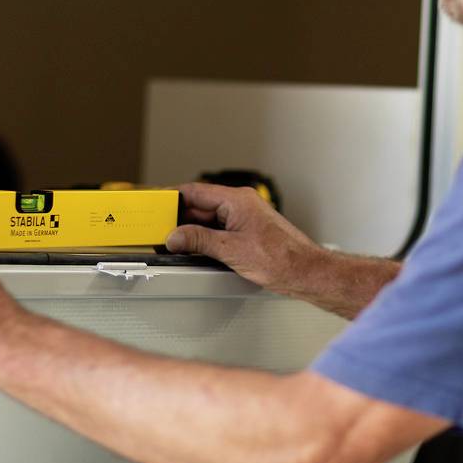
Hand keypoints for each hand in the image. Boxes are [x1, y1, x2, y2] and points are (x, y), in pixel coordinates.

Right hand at [165, 183, 323, 292]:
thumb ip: (199, 241)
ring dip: (193, 231)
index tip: (156, 208)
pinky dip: (206, 238)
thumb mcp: (230, 250)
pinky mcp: (248, 232)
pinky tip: (197, 251)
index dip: (172, 199)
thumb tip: (176, 236)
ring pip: (210, 219)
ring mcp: (245, 218)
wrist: (305, 271)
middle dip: (180, 220)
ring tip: (177, 245)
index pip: (195, 191)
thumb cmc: (281, 258)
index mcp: (237, 200)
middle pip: (200, 206)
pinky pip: (220, 229)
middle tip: (162, 233)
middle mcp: (241, 204)